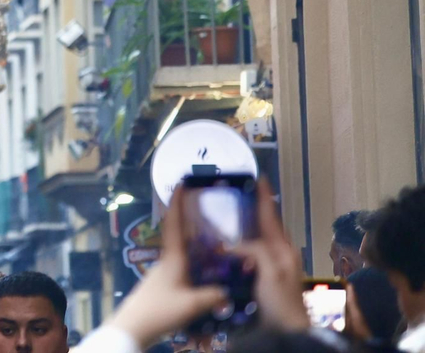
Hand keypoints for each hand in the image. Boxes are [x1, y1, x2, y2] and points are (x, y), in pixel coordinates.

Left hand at [106, 194, 227, 347]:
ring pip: (181, 253)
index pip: (174, 223)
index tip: (180, 184)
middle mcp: (167, 261)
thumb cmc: (160, 309)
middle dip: (191, 222)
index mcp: (173, 258)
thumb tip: (229, 292)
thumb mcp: (192, 305)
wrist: (133, 327)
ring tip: (216, 244)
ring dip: (195, 246)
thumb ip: (214, 296)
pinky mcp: (162, 285)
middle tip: (209, 214)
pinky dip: (194, 265)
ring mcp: (163, 273)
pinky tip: (205, 273)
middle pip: (178, 235)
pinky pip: (181, 268)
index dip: (177, 202)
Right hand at [235, 182, 309, 330]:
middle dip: (251, 211)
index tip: (258, 178)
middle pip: (264, 226)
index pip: (271, 216)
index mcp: (283, 249)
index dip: (263, 197)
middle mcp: (278, 255)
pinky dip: (237, 249)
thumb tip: (233, 244)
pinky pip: (248, 256)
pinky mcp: (262, 280)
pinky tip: (224, 250)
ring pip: (255, 241)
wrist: (288, 332)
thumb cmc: (282, 302)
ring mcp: (272, 268)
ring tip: (224, 219)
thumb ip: (255, 251)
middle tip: (233, 196)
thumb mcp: (271, 271)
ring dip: (242, 230)